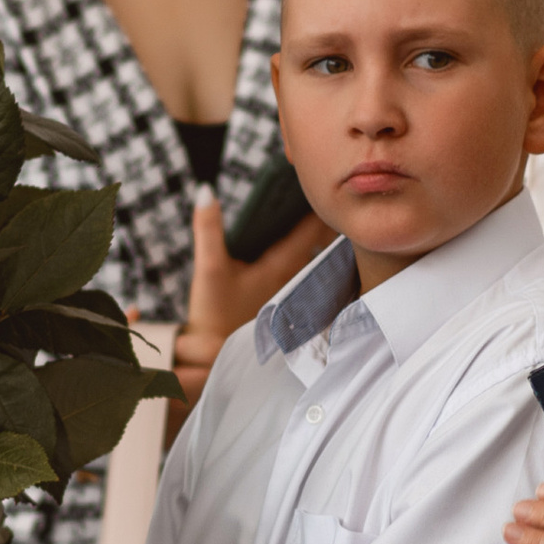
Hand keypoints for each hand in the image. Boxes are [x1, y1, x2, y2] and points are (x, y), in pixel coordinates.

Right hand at [172, 192, 333, 406]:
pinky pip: (306, 278)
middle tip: (338, 200)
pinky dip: (308, 261)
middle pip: (319, 246)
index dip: (322, 209)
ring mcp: (291, 295)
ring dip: (320, 244)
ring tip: (328, 222)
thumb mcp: (209, 268)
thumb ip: (208, 228)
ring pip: (313, 262)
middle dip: (327, 224)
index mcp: (280, 267)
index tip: (333, 189)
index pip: (310, 231)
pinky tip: (306, 255)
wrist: (213, 354)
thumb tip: (205, 191)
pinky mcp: (285, 307)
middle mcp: (292, 280)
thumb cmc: (214, 316)